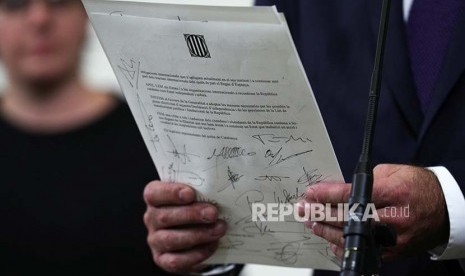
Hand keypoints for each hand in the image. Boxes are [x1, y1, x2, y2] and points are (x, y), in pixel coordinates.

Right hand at [143, 181, 226, 273]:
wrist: (196, 237)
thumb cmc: (195, 209)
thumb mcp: (196, 197)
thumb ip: (200, 193)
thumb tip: (218, 192)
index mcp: (155, 199)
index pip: (154, 193)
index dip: (171, 192)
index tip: (191, 193)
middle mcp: (151, 219)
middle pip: (164, 217)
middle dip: (191, 215)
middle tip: (212, 213)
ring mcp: (155, 240)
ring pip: (170, 239)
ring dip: (197, 235)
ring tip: (218, 229)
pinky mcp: (163, 259)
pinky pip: (176, 260)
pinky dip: (196, 254)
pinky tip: (212, 245)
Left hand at [300, 164, 448, 260]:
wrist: (444, 210)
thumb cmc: (418, 187)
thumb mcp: (394, 172)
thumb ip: (367, 181)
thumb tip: (340, 190)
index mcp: (394, 193)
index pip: (353, 195)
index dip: (328, 195)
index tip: (311, 192)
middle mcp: (394, 218)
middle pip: (348, 219)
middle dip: (321, 213)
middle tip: (303, 209)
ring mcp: (394, 239)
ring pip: (353, 238)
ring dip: (327, 231)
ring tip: (310, 223)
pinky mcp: (394, 252)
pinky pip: (364, 251)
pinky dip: (344, 246)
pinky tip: (330, 240)